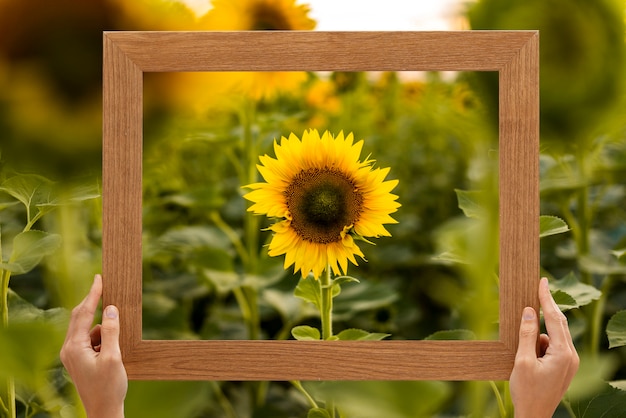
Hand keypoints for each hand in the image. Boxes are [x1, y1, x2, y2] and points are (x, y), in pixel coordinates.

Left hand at [60, 274, 127, 417]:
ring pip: (89, 329)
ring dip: (103, 329)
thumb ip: (112, 331)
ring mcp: (72, 354)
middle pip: (81, 317)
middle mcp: (69, 348)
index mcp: (74, 347)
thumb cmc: (109, 387)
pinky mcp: (78, 359)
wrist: (103, 410)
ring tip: (115, 347)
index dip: (93, 294)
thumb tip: (111, 309)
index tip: (99, 278)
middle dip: (94, 305)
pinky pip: (91, 340)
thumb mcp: (114, 357)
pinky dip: (102, 338)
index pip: (84, 313)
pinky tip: (111, 351)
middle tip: (106, 288)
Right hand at [510, 277, 578, 417]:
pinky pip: (551, 347)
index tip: (542, 281)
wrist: (534, 416)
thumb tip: (529, 311)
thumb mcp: (522, 361)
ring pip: (553, 336)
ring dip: (537, 336)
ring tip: (523, 353)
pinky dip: (539, 345)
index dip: (547, 298)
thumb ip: (526, 334)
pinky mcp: (564, 367)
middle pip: (558, 324)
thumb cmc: (527, 391)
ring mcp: (569, 362)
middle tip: (536, 289)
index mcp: (563, 353)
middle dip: (545, 310)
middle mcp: (571, 356)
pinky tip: (528, 357)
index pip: (554, 318)